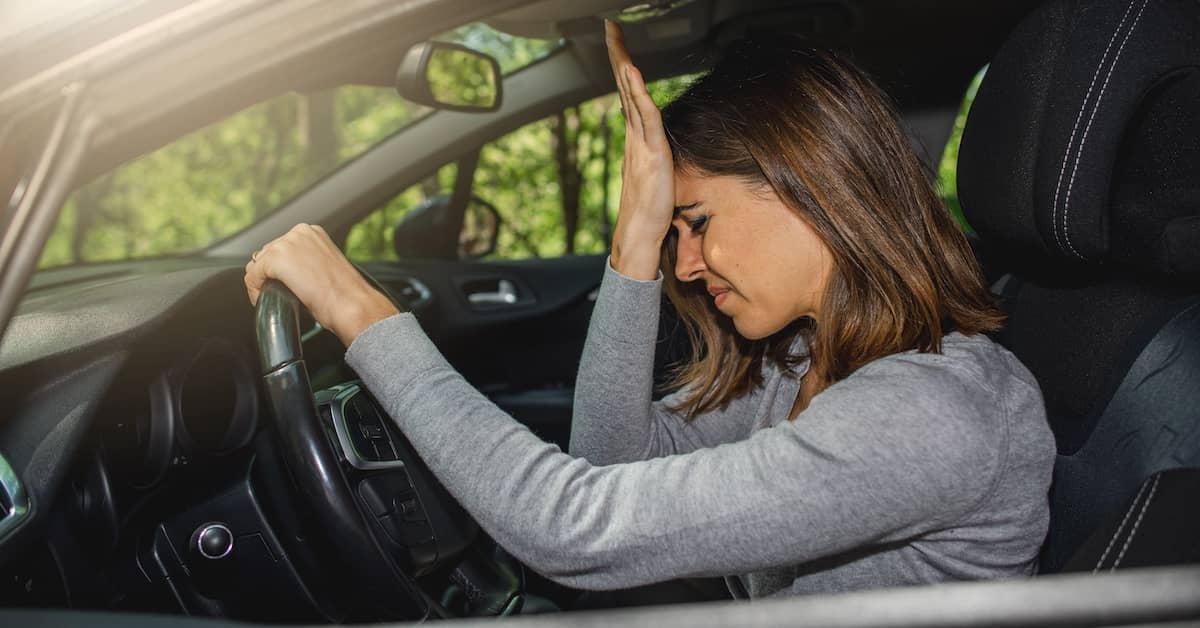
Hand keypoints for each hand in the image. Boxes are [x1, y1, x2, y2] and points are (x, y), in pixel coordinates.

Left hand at [244, 224, 398, 345]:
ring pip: (258, 264)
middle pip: (267, 253)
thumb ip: (307, 263)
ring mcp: (287, 243)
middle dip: (269, 274)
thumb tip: (292, 273)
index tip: (283, 284)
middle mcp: (299, 232)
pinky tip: (265, 300)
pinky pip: (252, 276)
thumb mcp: (326, 269)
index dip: (278, 270)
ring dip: (261, 282)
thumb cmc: (346, 295)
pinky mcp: (276, 258)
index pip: (282, 247)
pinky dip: (255, 290)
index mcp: (313, 232)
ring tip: (271, 298)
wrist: (352, 304)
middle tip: (276, 294)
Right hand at [605, 20, 674, 279]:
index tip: (619, 45)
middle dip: (617, 56)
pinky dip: (637, 92)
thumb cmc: (650, 213)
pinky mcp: (650, 153)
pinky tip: (632, 73)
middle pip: (623, 88)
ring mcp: (639, 144)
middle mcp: (633, 137)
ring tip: (616, 40)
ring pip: (630, 96)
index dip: (624, 69)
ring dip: (623, 64)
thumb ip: (658, 157)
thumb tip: (663, 151)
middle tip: (610, 29)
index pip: (629, 96)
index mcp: (636, 140)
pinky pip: (644, 116)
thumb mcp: (658, 176)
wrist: (639, 237)